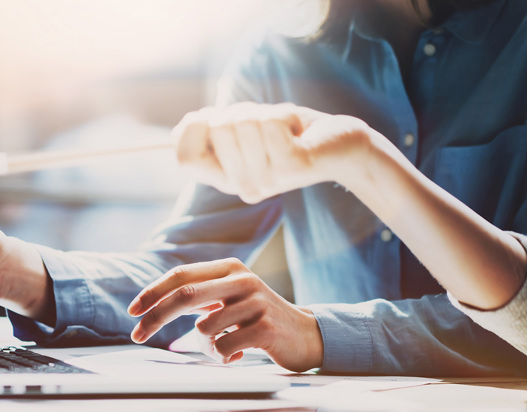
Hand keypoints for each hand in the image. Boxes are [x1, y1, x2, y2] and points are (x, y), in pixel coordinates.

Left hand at [127, 258, 322, 371]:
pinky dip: (224, 356)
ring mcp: (256, 303)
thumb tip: (151, 304)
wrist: (306, 335)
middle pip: (185, 295)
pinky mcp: (265, 328)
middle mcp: (242, 280)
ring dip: (204, 346)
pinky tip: (240, 354)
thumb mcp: (230, 297)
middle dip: (155, 317)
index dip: (153, 292)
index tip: (132, 311)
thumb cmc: (257, 318)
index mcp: (230, 268)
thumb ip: (199, 294)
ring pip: (204, 329)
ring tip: (224, 347)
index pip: (181, 275)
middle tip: (137, 336)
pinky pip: (224, 347)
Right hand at [173, 102, 373, 202]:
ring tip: (286, 130)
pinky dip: (285, 114)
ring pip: (244, 121)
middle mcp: (243, 186)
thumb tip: (189, 122)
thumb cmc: (292, 133)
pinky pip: (271, 122)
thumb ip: (215, 129)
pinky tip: (299, 132)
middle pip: (216, 128)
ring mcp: (266, 180)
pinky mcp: (291, 167)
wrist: (341, 145)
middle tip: (267, 126)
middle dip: (241, 110)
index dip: (193, 127)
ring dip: (266, 112)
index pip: (185, 157)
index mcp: (227, 179)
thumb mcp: (247, 130)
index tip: (214, 116)